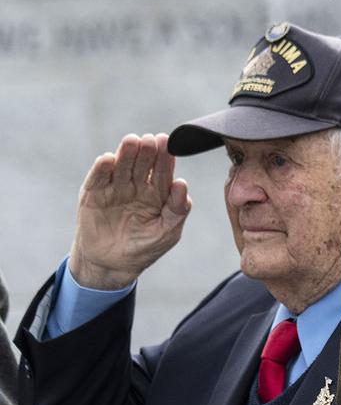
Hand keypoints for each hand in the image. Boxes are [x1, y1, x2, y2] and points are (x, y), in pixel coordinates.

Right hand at [68, 133, 191, 289]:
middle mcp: (136, 186)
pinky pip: (98, 178)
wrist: (112, 265)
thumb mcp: (166, 232)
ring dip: (126, 153)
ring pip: (121, 166)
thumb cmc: (144, 248)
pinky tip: (108, 159)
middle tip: (151, 140)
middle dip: (148, 152)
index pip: (163, 172)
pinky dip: (102, 169)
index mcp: (157, 192)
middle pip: (142, 164)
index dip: (166, 158)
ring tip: (132, 141)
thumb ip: (177, 210)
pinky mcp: (93, 193)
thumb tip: (183, 184)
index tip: (169, 145)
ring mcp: (115, 188)